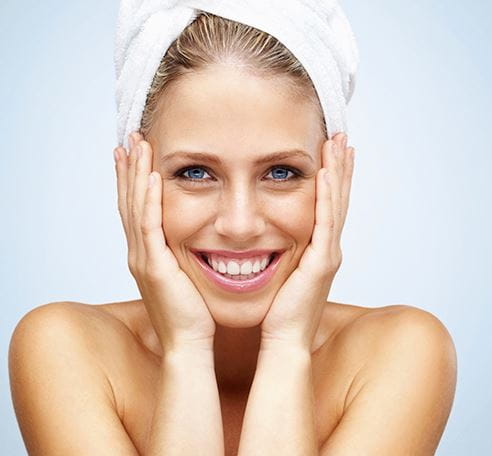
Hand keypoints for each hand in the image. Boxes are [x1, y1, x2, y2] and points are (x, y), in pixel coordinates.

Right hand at [114, 131, 215, 353]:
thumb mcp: (186, 277)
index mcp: (147, 254)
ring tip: (137, 145)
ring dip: (136, 174)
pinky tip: (154, 176)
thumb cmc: (193, 315)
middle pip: (129, 201)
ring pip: (136, 207)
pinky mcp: (154, 266)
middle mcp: (139, 253)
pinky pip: (150, 225)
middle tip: (130, 139)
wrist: (189, 343)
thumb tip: (199, 241)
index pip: (137, 208)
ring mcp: (143, 259)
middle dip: (129, 169)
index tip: (136, 154)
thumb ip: (185, 256)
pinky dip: (150, 199)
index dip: (134, 180)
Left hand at [260, 133, 354, 351]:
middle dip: (341, 166)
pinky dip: (326, 196)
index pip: (328, 204)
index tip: (331, 150)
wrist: (283, 341)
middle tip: (342, 136)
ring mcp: (328, 254)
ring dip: (337, 171)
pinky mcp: (321, 263)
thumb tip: (265, 236)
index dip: (333, 176)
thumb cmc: (279, 312)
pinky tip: (324, 173)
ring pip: (336, 204)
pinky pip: (325, 222)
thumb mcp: (282, 273)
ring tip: (338, 143)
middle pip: (338, 198)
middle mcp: (328, 248)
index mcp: (318, 249)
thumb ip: (281, 253)